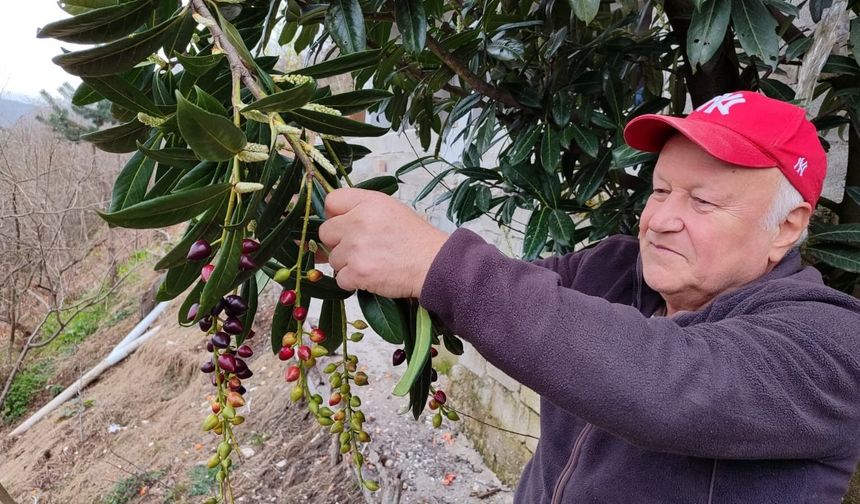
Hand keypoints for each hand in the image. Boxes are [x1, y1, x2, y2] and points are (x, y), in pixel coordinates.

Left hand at [318, 188, 448, 298]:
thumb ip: (362, 210)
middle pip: (326, 232)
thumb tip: (333, 221)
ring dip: (347, 264)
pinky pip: (340, 278)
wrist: (433, 264)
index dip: (335, 215)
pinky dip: (353, 281)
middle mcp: (359, 222)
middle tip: (359, 248)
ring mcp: (356, 248)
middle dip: (339, 242)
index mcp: (368, 203)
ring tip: (372, 262)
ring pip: (333, 258)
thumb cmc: (415, 239)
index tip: (344, 225)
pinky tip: (371, 275)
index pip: (331, 201)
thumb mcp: (391, 210)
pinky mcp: (357, 272)